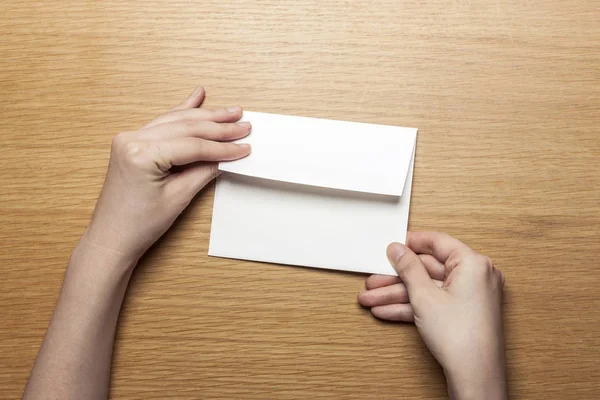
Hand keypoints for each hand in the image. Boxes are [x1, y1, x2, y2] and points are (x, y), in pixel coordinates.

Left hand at [83, 86, 250, 264]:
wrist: (112, 237)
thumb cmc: (138, 224)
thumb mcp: (178, 197)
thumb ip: (204, 171)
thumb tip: (226, 156)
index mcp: (140, 153)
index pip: (192, 145)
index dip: (222, 147)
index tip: (244, 147)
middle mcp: (132, 139)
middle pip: (185, 128)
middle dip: (218, 126)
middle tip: (243, 124)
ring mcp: (130, 138)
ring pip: (176, 121)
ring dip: (205, 117)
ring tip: (230, 113)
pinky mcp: (132, 142)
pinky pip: (163, 123)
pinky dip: (182, 112)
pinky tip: (196, 97)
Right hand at [358, 232, 506, 399]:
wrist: (474, 375)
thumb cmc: (461, 336)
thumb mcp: (424, 296)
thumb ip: (408, 268)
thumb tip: (397, 249)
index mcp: (472, 263)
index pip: (437, 242)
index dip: (410, 243)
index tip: (391, 245)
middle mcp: (475, 276)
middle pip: (427, 269)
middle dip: (396, 279)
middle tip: (374, 280)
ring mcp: (469, 296)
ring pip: (426, 289)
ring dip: (397, 295)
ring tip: (371, 299)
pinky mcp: (463, 313)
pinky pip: (433, 303)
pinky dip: (411, 307)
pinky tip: (386, 311)